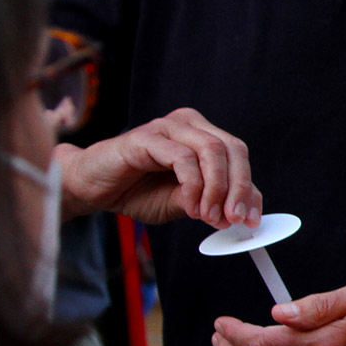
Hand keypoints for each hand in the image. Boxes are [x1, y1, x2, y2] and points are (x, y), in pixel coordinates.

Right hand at [57, 107, 260, 227]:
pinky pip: (182, 158)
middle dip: (239, 188)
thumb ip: (211, 202)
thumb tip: (240, 215)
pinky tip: (190, 207)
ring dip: (216, 190)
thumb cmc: (136, 192)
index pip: (238, 157)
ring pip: (212, 151)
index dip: (249, 189)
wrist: (93, 190)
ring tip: (209, 217)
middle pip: (232, 149)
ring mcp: (168, 126)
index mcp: (202, 135)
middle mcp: (189, 124)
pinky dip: (193, 186)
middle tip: (234, 219)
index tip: (252, 220)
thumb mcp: (182, 203)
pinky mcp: (147, 137)